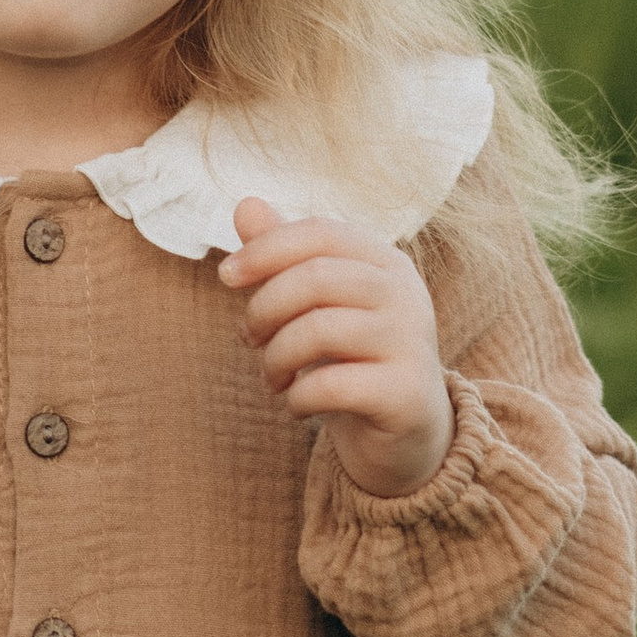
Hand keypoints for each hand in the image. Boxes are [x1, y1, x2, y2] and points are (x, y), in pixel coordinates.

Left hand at [220, 198, 454, 498]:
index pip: (319, 233)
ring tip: (272, 378)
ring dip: (276, 357)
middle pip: (314, 277)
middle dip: (264, 308)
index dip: (264, 249)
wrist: (410, 432)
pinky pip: (331, 385)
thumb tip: (244, 204)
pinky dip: (298, 397)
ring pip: (318, 330)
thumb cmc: (353, 357)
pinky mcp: (406, 393)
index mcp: (387, 262)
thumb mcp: (320, 304)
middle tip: (248, 338)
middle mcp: (407, 294)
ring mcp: (412, 343)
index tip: (225, 276)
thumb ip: (285, 257)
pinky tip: (298, 404)